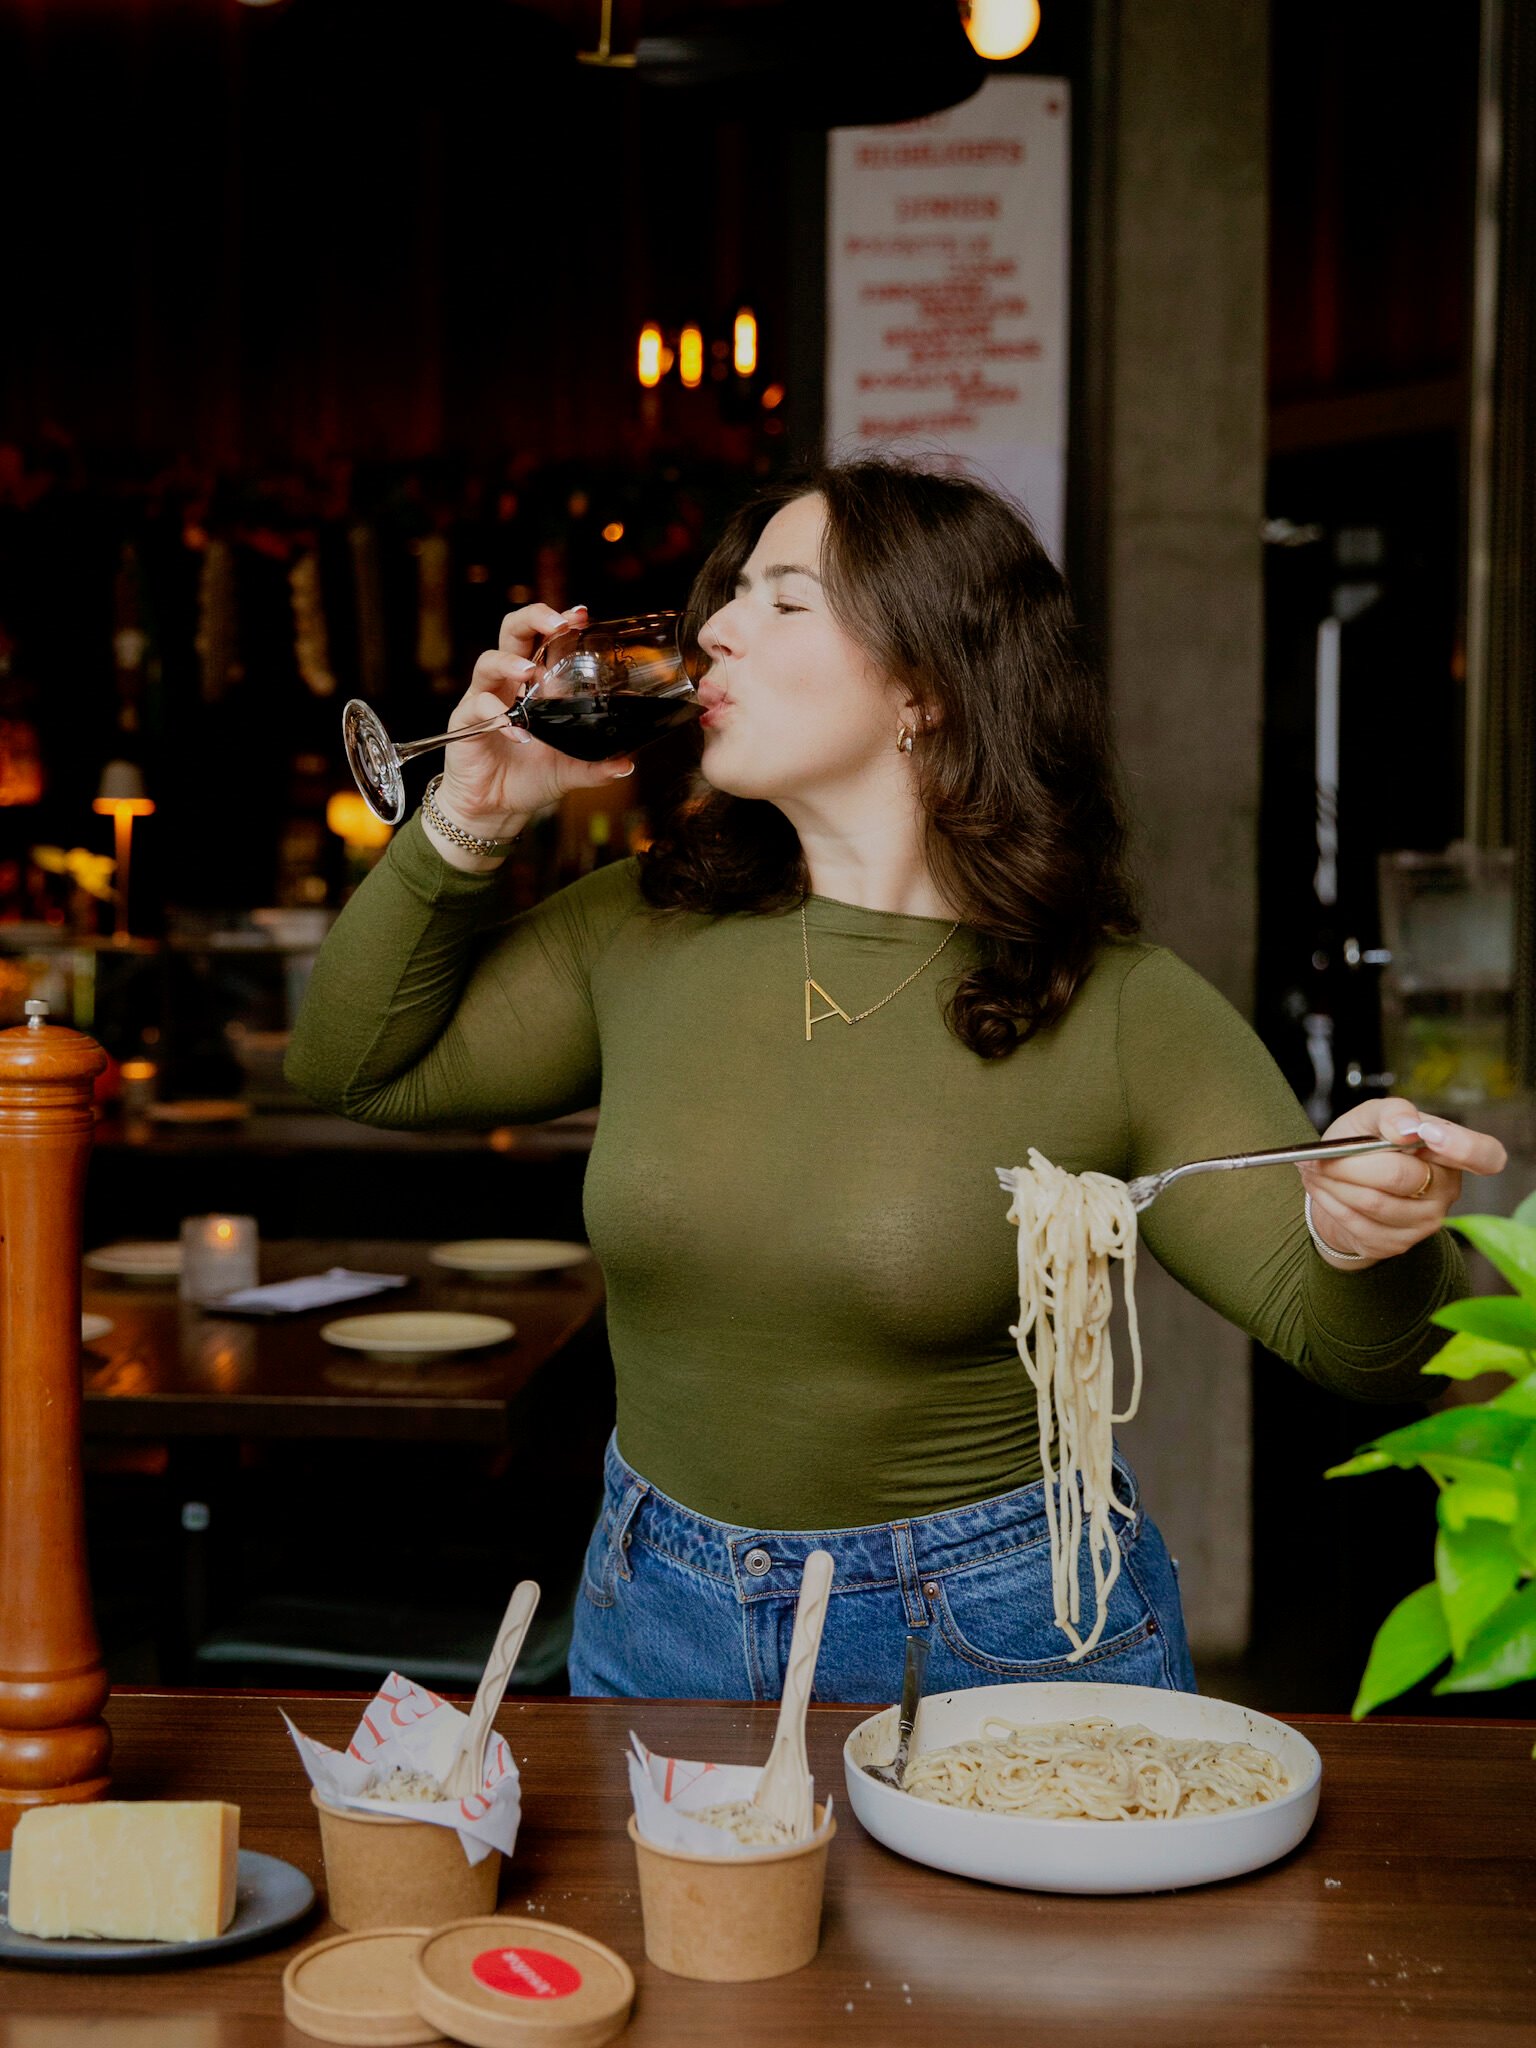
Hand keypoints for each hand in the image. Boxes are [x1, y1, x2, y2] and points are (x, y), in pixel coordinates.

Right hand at [436, 603, 634, 834]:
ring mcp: (485, 699)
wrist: (496, 810)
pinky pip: (477, 707)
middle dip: (533, 619)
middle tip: (556, 625)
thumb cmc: (530, 779)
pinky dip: (498, 716)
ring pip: (488, 661)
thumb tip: (627, 763)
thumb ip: (597, 765)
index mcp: (536, 686)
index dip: (560, 622)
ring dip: (510, 662)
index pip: (545, 641)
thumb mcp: (570, 771)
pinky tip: (517, 732)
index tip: (582, 615)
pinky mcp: (465, 722)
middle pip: (512, 631)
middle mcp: (510, 684)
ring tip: (529, 674)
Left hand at [1300, 1096, 1508, 1265]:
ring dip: (1334, 1184)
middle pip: (1399, 1176)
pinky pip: (1358, 1223)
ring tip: (1315, 1170)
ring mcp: (1425, 1221)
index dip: (1463, 1147)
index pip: (1485, 1154)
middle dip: (1350, 1164)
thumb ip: (1391, 1113)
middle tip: (1321, 1157)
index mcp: (1451, 1151)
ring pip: (1373, 1202)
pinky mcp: (1398, 1243)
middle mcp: (1447, 1188)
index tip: (1427, 1136)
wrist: (1342, 1183)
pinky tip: (1322, 1188)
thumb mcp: (1372, 1116)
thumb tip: (1406, 1128)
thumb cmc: (1366, 1143)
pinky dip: (1330, 1202)